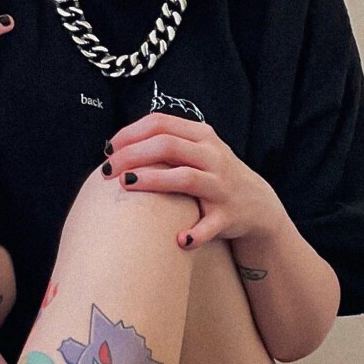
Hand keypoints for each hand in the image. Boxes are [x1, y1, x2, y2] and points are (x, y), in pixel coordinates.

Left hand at [103, 113, 283, 247]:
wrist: (257, 204)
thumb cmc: (213, 175)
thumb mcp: (197, 150)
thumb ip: (164, 144)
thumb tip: (116, 147)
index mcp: (202, 136)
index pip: (160, 124)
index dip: (129, 134)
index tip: (108, 149)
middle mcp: (213, 157)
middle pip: (167, 147)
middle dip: (132, 155)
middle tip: (106, 170)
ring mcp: (221, 186)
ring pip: (185, 178)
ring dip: (153, 181)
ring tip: (125, 185)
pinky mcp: (227, 215)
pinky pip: (209, 225)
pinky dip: (194, 234)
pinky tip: (178, 240)